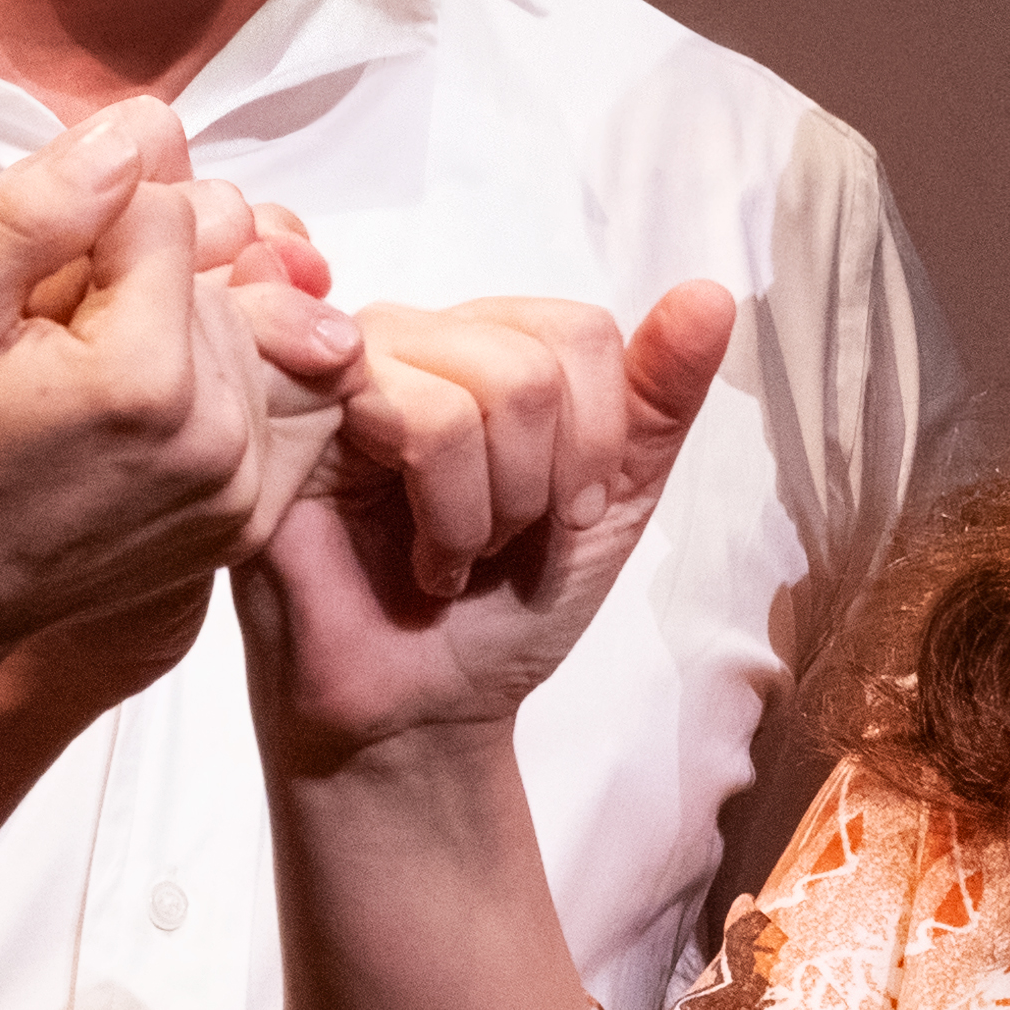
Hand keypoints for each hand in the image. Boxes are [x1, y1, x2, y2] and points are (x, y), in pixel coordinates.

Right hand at [0, 102, 353, 662]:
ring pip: (252, 319)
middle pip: (220, 263)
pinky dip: (233, 371)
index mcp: (143, 377)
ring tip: (101, 366)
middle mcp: (216, 434)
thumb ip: (37, 211)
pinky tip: (165, 390)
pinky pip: (283, 392)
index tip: (40, 283)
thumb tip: (136, 135)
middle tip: (62, 326)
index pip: (165, 209)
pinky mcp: (252, 515)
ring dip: (188, 318)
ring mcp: (243, 484)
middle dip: (144, 270)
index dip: (93, 221)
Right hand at [237, 283, 741, 773]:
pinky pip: (420, 415)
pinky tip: (415, 560)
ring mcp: (346, 370)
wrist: (420, 714)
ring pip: (486, 385)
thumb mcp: (610, 502)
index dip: (597, 441)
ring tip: (452, 555)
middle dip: (544, 485)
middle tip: (499, 544)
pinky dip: (447, 514)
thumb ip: (656, 400)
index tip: (570, 517)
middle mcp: (412, 340)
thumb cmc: (499, 612)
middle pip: (537, 358)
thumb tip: (711, 295)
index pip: (580, 328)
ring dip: (492, 509)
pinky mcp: (299, 417)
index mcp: (482, 345)